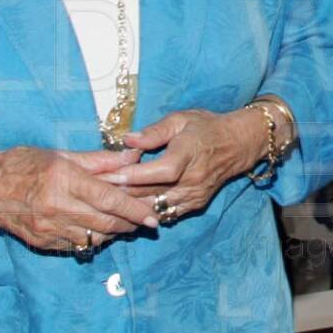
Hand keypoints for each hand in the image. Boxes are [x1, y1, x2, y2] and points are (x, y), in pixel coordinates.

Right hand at [0, 147, 159, 253]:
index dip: (134, 209)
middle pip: (106, 222)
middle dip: (130, 224)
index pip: (109, 198)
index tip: (153, 216)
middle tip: (147, 220)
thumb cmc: (20, 164)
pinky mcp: (43, 242)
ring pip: (94, 237)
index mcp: (63, 180)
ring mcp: (49, 228)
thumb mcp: (59, 155)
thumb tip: (131, 158)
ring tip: (128, 224)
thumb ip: (98, 160)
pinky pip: (77, 244)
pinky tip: (101, 230)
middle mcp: (57, 206)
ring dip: (115, 233)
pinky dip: (93, 238)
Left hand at [101, 108, 262, 223]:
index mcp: (189, 153)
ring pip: (156, 207)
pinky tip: (126, 211)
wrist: (237, 145)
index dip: (134, 176)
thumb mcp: (181, 119)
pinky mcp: (194, 205)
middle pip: (153, 193)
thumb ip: (154, 131)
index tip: (110, 176)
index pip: (160, 171)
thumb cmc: (206, 127)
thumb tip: (127, 140)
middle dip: (123, 193)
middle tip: (95, 191)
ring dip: (131, 207)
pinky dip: (145, 213)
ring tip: (105, 204)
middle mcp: (192, 179)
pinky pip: (165, 214)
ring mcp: (194, 195)